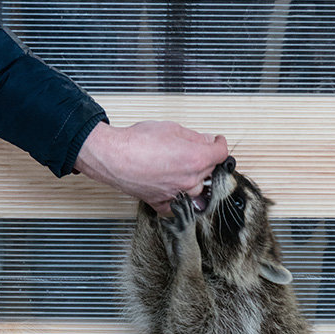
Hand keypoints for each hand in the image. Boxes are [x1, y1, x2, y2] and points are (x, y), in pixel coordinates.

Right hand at [74, 120, 227, 214]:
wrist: (113, 158)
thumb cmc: (137, 142)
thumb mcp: (171, 129)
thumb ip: (194, 137)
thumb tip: (205, 140)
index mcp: (196, 160)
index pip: (221, 154)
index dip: (220, 144)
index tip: (217, 142)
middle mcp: (190, 181)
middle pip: (209, 172)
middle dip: (204, 160)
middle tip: (193, 151)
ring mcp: (177, 195)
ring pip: (196, 190)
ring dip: (193, 180)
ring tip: (180, 168)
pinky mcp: (163, 204)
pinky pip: (178, 205)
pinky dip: (179, 198)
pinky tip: (174, 188)